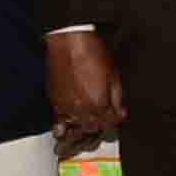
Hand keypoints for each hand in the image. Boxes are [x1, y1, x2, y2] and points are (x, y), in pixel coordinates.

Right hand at [46, 30, 124, 149]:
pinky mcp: (54, 103)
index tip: (116, 116)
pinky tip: (65, 131)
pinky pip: (58, 123)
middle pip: (93, 129)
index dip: (115, 120)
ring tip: (84, 133)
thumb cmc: (92, 53)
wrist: (69, 42)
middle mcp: (82, 110)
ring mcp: (67, 108)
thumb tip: (121, 112)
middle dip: (100, 127)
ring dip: (82, 132)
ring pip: (76, 130)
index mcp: (100, 104)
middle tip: (103, 123)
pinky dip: (63, 128)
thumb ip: (117, 98)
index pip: (110, 123)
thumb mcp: (113, 75)